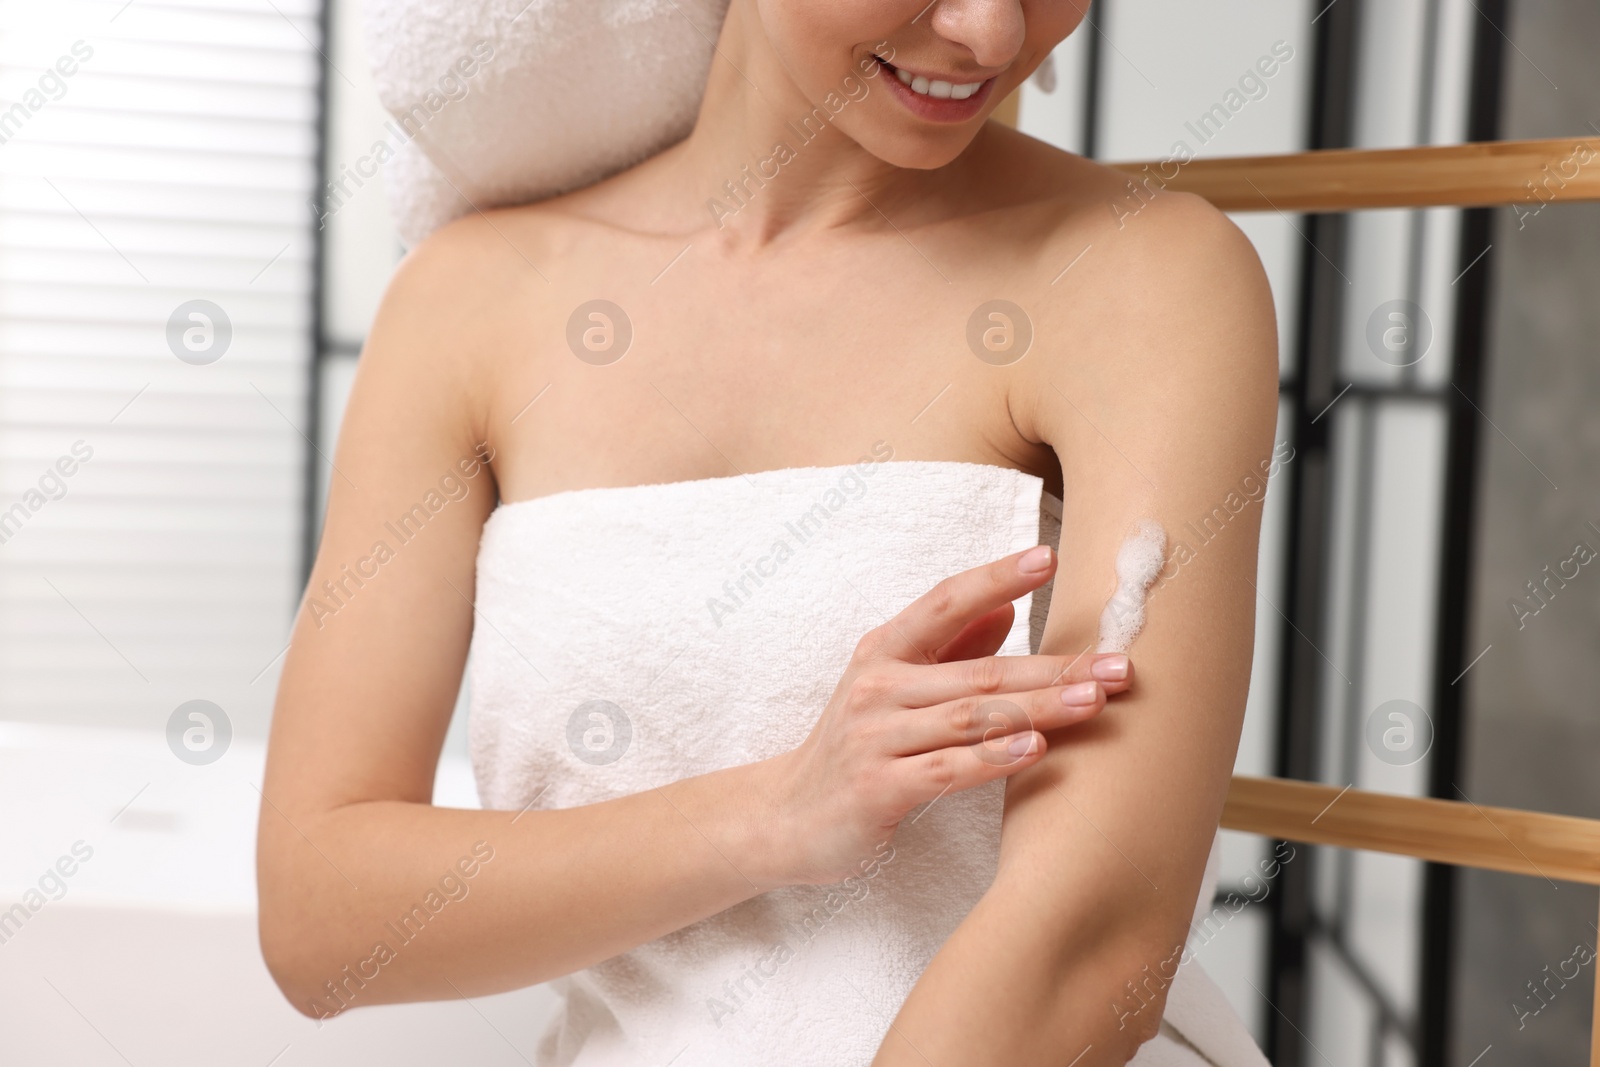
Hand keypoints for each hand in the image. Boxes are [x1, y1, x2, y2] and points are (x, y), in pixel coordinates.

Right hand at [762, 544, 1134, 885]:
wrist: (786, 817)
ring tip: (1095, 700)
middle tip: (1118, 663)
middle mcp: (877, 686)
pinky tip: (1037, 748)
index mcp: (883, 650)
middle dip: (1054, 665)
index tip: (1047, 556)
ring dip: (1039, 707)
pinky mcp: (878, 789)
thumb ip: (947, 649)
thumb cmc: (853, 746)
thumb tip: (1006, 610)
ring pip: (972, 717)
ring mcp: (875, 737)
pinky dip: (994, 758)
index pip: (945, 602)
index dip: (995, 578)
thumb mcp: (890, 686)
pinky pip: (946, 769)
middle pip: (979, 670)